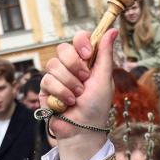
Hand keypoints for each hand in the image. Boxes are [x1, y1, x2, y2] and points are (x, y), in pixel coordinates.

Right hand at [41, 29, 116, 159]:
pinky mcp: (46, 89)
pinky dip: (60, 93)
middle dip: (74, 65)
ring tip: (77, 97)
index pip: (79, 38)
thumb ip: (106, 54)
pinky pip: (47, 80)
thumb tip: (113, 30)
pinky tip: (67, 103)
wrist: (82, 129)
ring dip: (68, 83)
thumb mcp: (104, 78)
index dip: (81, 42)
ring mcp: (57, 76)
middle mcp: (70, 66)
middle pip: (63, 49)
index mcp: (86, 61)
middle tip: (84, 80)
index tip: (87, 54)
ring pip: (54, 65)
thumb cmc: (97, 106)